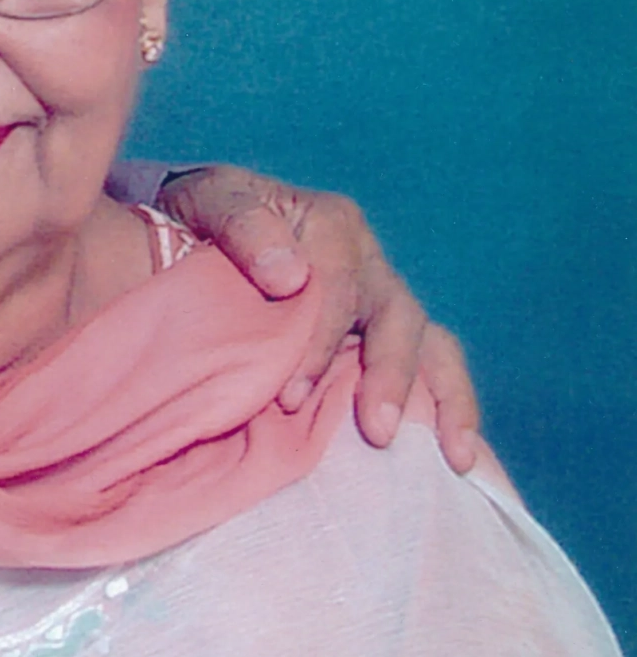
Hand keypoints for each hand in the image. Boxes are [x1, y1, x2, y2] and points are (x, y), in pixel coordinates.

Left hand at [158, 165, 480, 472]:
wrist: (199, 221)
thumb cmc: (206, 211)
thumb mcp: (211, 200)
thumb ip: (243, 227)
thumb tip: (288, 277)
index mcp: (332, 224)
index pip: (339, 290)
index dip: (320, 345)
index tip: (290, 396)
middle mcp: (366, 260)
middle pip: (397, 318)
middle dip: (392, 378)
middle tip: (378, 434)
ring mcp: (379, 295)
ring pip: (430, 343)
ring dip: (447, 399)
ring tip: (458, 457)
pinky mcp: (380, 328)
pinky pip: (430, 362)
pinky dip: (447, 405)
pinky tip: (455, 452)